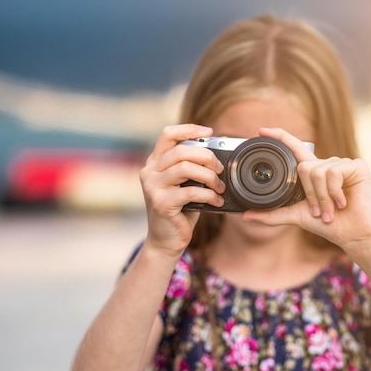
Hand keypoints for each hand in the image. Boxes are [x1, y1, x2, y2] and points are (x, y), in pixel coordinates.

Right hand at [140, 124, 225, 256]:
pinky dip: (209, 196)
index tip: (210, 132)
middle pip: (181, 150)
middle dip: (207, 157)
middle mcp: (149, 171)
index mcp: (155, 163)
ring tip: (220, 187)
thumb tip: (218, 155)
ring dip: (209, 177)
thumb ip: (192, 168)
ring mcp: (152, 187)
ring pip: (185, 168)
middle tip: (221, 169)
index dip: (189, 129)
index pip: (168, 134)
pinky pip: (191, 192)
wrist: (166, 241)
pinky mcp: (161, 203)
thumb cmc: (180, 211)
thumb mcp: (184, 185)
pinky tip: (217, 202)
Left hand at [242, 128, 370, 258]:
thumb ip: (273, 215)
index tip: (262, 131)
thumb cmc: (330, 225)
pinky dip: (334, 192)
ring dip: (322, 197)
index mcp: (315, 172)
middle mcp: (328, 164)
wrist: (355, 235)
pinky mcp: (357, 166)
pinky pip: (333, 172)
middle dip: (310, 194)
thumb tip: (246, 215)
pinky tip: (343, 202)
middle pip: (304, 167)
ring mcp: (343, 163)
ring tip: (331, 210)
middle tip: (319, 211)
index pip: (295, 148)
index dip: (280, 137)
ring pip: (317, 171)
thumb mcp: (297, 217)